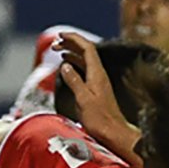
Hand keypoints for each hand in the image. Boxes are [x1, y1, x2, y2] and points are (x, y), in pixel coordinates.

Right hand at [56, 34, 139, 162]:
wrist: (113, 132)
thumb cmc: (99, 118)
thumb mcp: (83, 99)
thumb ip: (74, 81)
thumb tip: (65, 65)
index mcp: (97, 74)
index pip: (87, 48)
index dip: (75, 39)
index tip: (61, 35)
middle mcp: (99, 74)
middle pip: (86, 51)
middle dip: (71, 43)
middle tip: (55, 43)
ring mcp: (98, 80)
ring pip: (85, 60)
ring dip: (72, 52)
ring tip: (58, 50)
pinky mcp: (96, 88)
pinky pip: (85, 69)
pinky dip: (75, 63)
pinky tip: (67, 65)